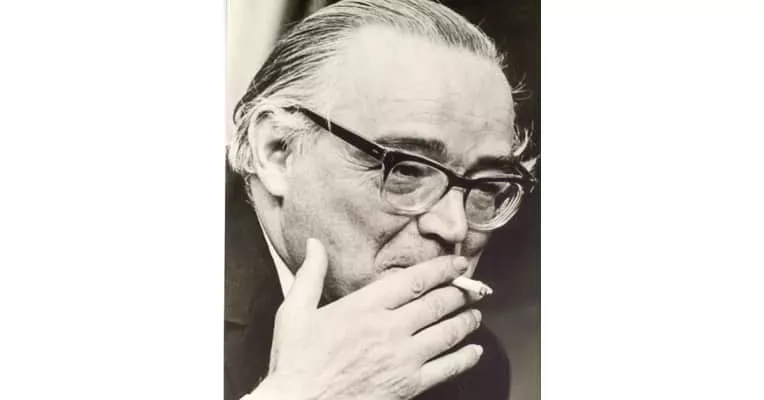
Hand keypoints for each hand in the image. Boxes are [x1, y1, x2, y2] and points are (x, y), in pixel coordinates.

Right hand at [249, 238, 484, 399]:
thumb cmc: (295, 361)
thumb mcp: (294, 312)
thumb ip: (310, 275)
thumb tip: (314, 244)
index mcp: (364, 307)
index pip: (414, 281)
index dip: (441, 269)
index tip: (457, 263)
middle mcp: (389, 329)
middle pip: (436, 304)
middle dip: (459, 292)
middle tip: (472, 287)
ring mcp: (402, 359)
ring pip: (446, 333)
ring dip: (466, 321)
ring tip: (475, 314)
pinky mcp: (408, 385)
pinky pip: (447, 369)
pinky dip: (465, 358)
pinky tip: (474, 351)